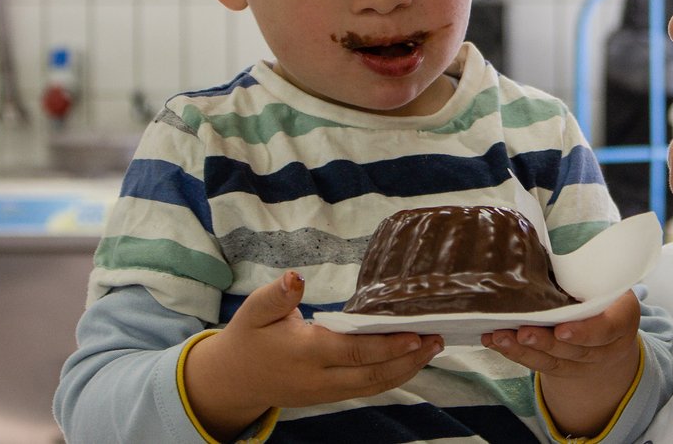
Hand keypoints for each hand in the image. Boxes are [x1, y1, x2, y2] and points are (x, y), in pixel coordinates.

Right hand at [184, 271, 443, 439]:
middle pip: (371, 375)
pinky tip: (413, 359)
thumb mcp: (254, 311)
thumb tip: (295, 277)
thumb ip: (276, 295)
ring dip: (407, 369)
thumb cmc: (249, 337)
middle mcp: (320, 378)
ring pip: (374, 385)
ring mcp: (327, 391)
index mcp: (304, 353)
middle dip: (408, 359)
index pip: (351, 352)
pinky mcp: (332, 395)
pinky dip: (394, 375)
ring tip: (434, 346)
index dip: (385, 346)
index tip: (414, 334)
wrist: (233, 380)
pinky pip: (368, 388)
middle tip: (438, 339)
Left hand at [482, 290, 641, 436]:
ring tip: (500, 336)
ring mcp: (585, 362)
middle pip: (576, 350)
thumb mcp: (610, 282)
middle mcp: (607, 345)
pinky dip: (515, 352)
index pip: (607, 329)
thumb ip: (589, 274)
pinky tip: (494, 341)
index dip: (585, 332)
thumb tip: (550, 253)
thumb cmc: (607, 294)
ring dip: (524, 349)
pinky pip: (540, 364)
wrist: (614, 326)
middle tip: (523, 332)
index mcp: (623, 318)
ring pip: (554, 360)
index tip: (562, 330)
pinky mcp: (564, 368)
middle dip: (547, 342)